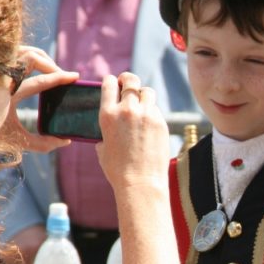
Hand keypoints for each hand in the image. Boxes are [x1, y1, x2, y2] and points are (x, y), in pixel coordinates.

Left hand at [0, 45, 76, 152]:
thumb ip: (43, 143)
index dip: (60, 78)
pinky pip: (9, 55)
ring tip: (48, 70)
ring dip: (37, 57)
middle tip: (60, 75)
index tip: (75, 77)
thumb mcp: (16, 142)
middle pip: (30, 55)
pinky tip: (31, 69)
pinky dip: (24, 57)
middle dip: (50, 63)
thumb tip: (65, 140)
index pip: (40, 81)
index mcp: (6, 94)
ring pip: (19, 50)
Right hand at [95, 72, 169, 193]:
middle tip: (128, 84)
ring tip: (141, 103)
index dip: (112, 81)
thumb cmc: (118, 170)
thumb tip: (109, 130)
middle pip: (131, 80)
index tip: (114, 83)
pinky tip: (149, 123)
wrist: (140, 182)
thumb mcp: (103, 148)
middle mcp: (127, 109)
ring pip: (147, 91)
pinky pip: (156, 110)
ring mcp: (146, 115)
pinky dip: (152, 112)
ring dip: (143, 94)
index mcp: (108, 114)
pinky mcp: (161, 122)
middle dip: (128, 80)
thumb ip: (105, 132)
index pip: (109, 83)